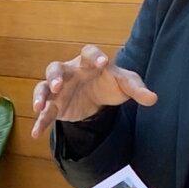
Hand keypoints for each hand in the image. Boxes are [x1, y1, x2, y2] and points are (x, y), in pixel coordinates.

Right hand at [31, 44, 157, 137]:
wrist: (98, 98)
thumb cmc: (111, 84)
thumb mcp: (126, 85)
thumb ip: (138, 89)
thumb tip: (153, 99)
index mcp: (89, 62)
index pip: (89, 53)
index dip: (94, 56)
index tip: (102, 63)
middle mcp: (70, 72)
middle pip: (56, 68)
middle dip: (55, 77)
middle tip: (57, 86)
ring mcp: (59, 89)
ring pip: (44, 87)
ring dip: (40, 96)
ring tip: (38, 107)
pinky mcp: (55, 105)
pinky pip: (45, 112)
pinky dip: (40, 122)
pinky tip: (36, 134)